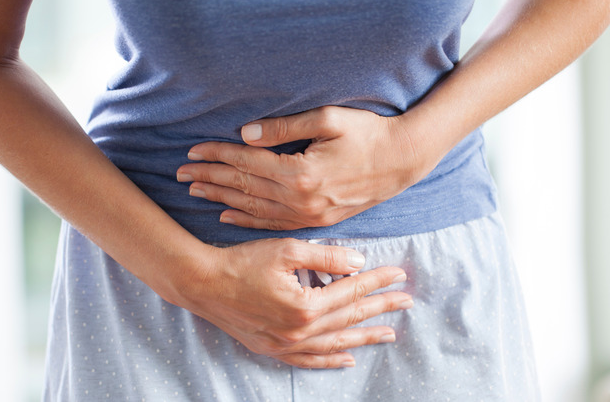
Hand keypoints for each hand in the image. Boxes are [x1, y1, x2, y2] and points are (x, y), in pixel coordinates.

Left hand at [177, 106, 433, 229]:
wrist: (402, 161)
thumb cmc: (368, 134)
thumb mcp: (328, 120)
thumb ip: (284, 127)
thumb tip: (246, 133)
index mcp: (301, 173)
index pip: (247, 164)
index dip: (217, 156)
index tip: (192, 151)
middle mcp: (301, 200)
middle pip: (244, 188)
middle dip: (210, 179)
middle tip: (180, 174)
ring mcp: (308, 215)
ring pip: (254, 209)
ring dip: (222, 199)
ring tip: (195, 192)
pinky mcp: (316, 222)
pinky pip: (273, 224)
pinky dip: (247, 220)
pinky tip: (227, 216)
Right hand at [179, 238, 412, 367]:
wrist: (202, 283)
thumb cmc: (242, 262)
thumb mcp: (286, 249)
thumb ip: (326, 256)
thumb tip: (359, 262)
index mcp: (305, 305)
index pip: (351, 292)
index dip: (377, 282)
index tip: (399, 275)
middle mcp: (299, 331)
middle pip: (349, 319)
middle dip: (380, 309)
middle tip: (406, 302)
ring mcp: (286, 344)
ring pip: (335, 343)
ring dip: (364, 337)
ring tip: (389, 334)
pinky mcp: (272, 349)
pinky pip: (309, 359)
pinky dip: (331, 359)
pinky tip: (348, 357)